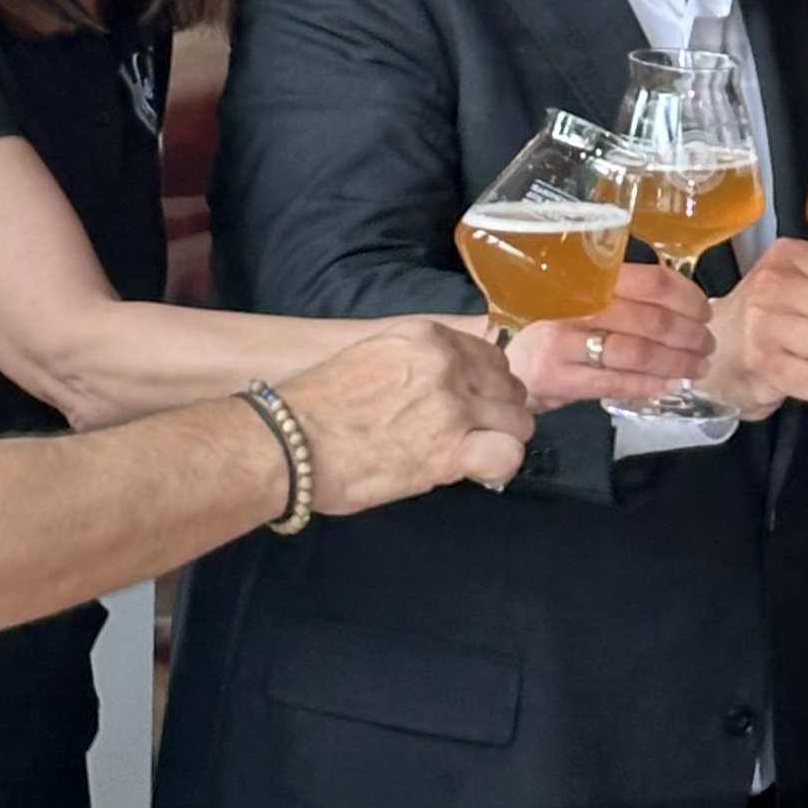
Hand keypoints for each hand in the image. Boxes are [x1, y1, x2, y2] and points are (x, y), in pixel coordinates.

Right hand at [277, 320, 531, 508]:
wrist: (289, 442)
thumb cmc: (317, 405)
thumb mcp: (372, 356)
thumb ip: (416, 362)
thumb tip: (444, 383)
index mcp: (426, 337)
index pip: (491, 354)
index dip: (489, 383)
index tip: (477, 403)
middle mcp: (448, 365)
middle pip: (509, 387)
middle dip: (499, 411)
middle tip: (477, 432)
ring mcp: (454, 407)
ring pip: (517, 421)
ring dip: (503, 438)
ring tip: (477, 454)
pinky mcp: (451, 451)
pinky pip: (507, 455)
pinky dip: (499, 465)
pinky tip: (478, 471)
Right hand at [502, 264, 716, 411]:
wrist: (499, 360)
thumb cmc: (548, 327)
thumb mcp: (578, 299)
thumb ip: (618, 295)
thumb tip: (681, 300)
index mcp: (585, 278)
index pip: (650, 281)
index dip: (686, 297)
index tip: (704, 310)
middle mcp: (574, 305)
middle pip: (649, 319)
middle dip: (689, 334)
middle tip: (707, 343)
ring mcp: (563, 344)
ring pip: (637, 352)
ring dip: (677, 362)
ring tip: (698, 366)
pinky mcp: (559, 379)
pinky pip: (616, 382)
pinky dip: (650, 384)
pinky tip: (669, 385)